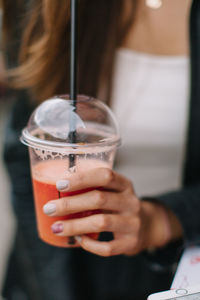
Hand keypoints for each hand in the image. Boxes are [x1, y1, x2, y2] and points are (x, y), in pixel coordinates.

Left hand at [43, 168, 181, 256]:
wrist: (147, 226)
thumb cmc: (120, 205)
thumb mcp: (113, 191)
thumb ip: (93, 188)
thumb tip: (57, 190)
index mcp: (125, 185)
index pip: (105, 176)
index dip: (82, 179)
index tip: (60, 184)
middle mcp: (131, 202)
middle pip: (99, 199)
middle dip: (70, 204)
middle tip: (49, 208)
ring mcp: (133, 223)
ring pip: (101, 222)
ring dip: (74, 225)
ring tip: (56, 227)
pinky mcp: (131, 243)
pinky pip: (107, 247)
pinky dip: (90, 244)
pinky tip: (78, 240)